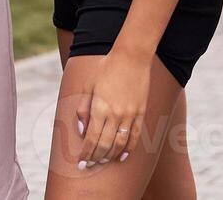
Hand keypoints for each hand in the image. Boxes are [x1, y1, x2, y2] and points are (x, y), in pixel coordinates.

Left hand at [77, 46, 149, 168]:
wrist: (131, 57)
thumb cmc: (106, 68)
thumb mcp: (88, 85)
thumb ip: (83, 109)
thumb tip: (82, 131)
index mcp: (100, 107)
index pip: (92, 139)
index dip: (86, 154)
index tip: (81, 163)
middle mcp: (115, 114)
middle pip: (105, 145)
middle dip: (95, 158)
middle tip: (89, 166)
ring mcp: (130, 114)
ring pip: (120, 144)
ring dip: (110, 156)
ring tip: (102, 162)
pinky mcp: (141, 113)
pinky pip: (134, 136)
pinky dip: (128, 149)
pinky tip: (122, 156)